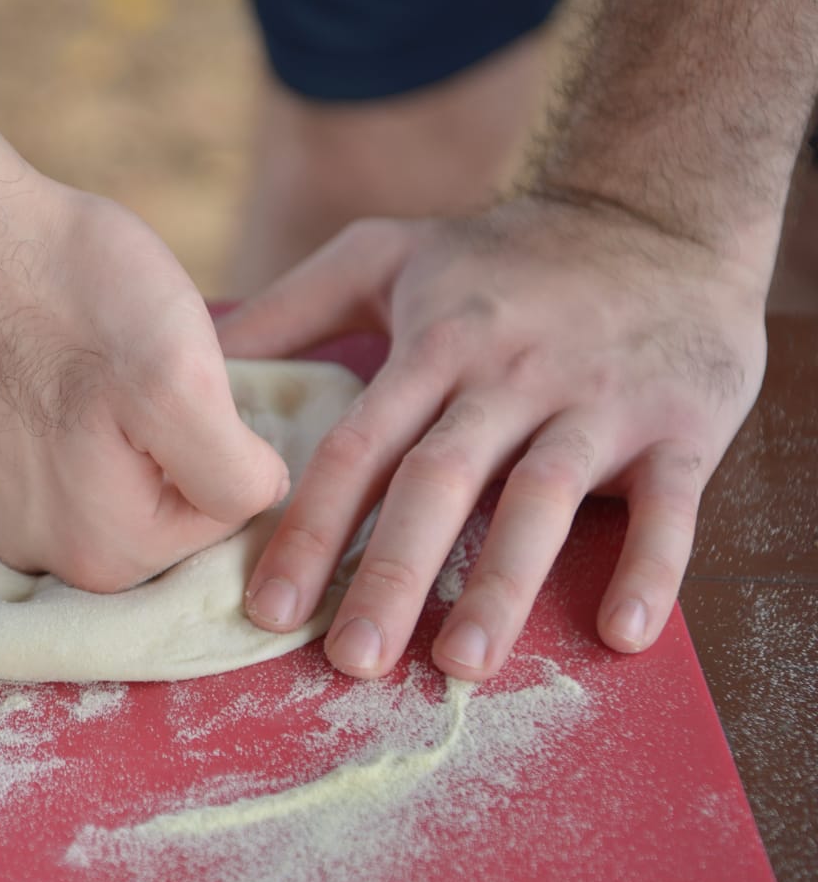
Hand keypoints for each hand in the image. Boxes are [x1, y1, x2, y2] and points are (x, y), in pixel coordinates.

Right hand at [0, 170, 288, 591]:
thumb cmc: (63, 287)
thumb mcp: (182, 378)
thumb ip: (233, 470)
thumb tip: (254, 496)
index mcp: (103, 554)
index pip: (226, 510)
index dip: (222, 431)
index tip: (169, 372)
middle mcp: (42, 558)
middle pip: (168, 506)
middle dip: (168, 437)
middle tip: (127, 362)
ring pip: (115, 480)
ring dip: (119, 426)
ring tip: (83, 358)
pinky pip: (57, 462)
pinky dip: (67, 417)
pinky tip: (45, 362)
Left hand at [217, 197, 768, 679]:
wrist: (657, 215)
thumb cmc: (503, 256)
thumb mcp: (387, 254)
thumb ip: (293, 307)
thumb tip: (200, 363)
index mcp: (435, 344)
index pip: (358, 445)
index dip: (312, 528)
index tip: (270, 608)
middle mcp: (510, 375)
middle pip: (440, 481)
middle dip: (392, 574)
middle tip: (350, 661)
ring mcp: (598, 399)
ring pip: (543, 498)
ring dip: (503, 584)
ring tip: (462, 665)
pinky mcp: (682, 421)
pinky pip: (669, 503)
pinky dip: (651, 567)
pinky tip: (619, 633)